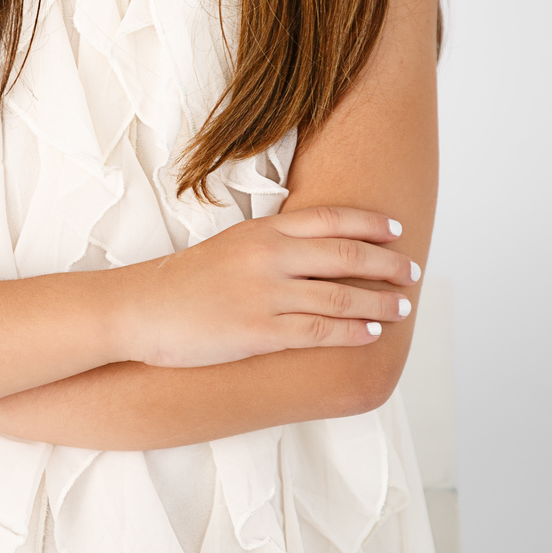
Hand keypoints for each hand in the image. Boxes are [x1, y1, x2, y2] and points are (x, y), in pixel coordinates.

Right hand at [115, 205, 418, 367]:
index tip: (397, 231)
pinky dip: (352, 331)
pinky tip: (372, 333)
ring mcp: (265, 295)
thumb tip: (315, 252)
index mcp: (262, 230)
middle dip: (386, 264)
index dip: (370, 224)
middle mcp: (269, 257)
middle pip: (346, 255)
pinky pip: (319, 331)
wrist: (140, 309)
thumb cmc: (185, 281)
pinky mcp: (259, 332)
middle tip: (412, 271)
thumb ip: (272, 245)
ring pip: (340, 295)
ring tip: (402, 307)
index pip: (330, 219)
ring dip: (379, 302)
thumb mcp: (231, 246)